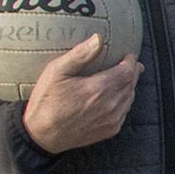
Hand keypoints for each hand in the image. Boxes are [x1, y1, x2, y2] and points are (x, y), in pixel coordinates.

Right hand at [21, 35, 139, 152]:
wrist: (42, 135)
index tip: (128, 55)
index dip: (131, 61)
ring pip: (130, 98)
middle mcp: (110, 105)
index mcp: (99, 88)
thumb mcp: (56, 71)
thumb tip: (98, 38)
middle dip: (132, 72)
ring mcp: (112, 119)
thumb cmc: (46, 101)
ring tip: (124, 78)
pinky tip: (116, 97)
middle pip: (131, 84)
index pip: (128, 71)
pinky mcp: (110, 130)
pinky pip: (125, 112)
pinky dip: (124, 102)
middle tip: (129, 64)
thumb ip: (80, 54)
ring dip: (129, 86)